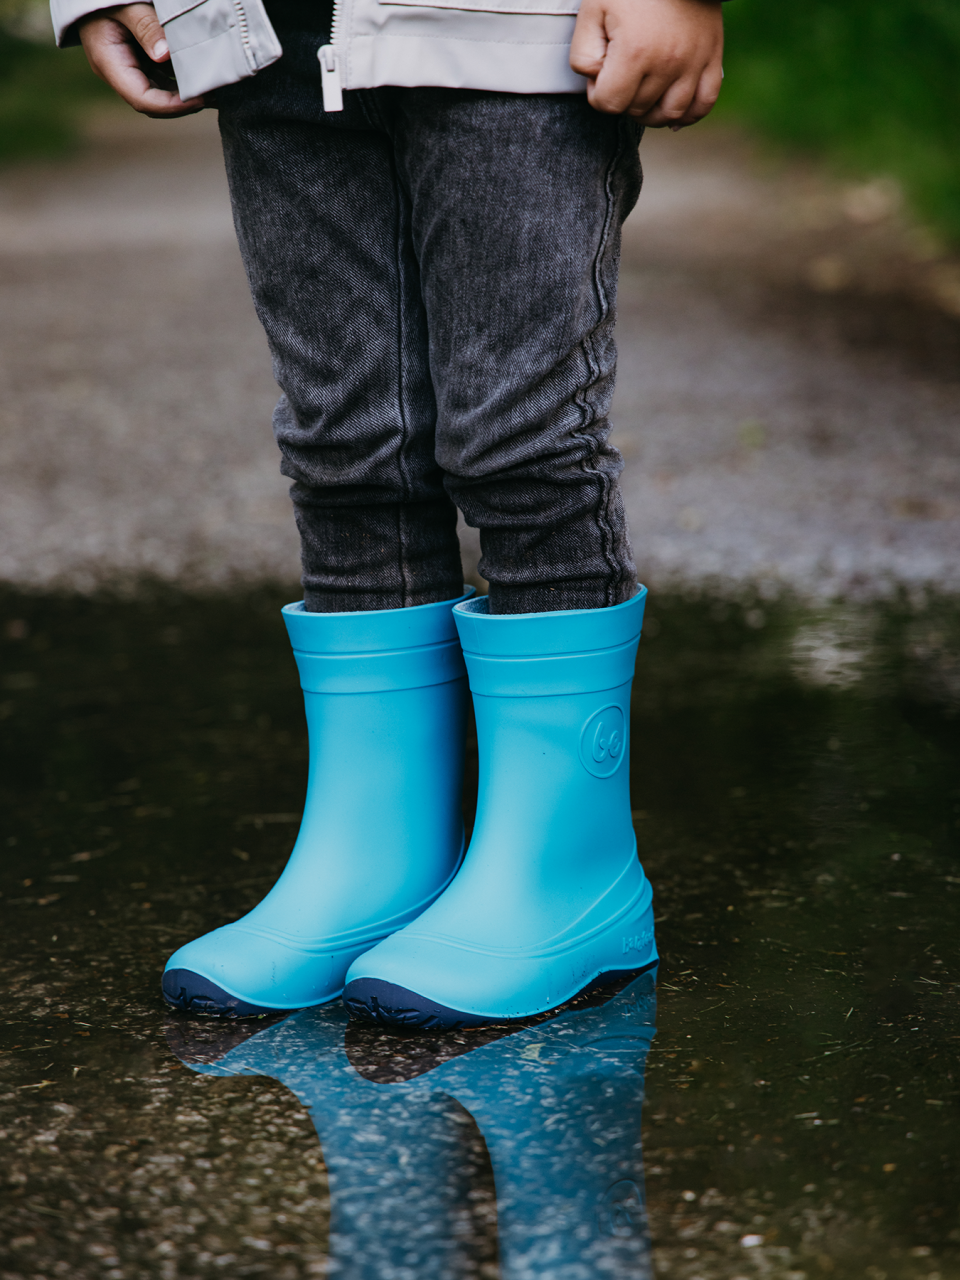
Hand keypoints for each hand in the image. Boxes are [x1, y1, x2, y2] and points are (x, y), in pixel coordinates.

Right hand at [78, 3, 204, 116]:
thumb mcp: (125, 5)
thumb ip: (145, 26)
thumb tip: (164, 54)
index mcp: (109, 64)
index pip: (143, 100)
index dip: (172, 106)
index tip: (199, 98)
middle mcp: (119, 74)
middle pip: (154, 103)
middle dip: (183, 104)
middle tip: (212, 95)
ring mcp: (129, 70)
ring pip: (161, 94)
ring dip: (185, 94)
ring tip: (211, 88)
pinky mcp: (139, 64)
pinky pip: (162, 80)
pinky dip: (181, 80)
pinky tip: (201, 77)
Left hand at [570, 0, 722, 126]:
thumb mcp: (593, 11)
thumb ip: (583, 54)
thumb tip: (596, 83)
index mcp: (635, 52)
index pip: (608, 104)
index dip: (598, 92)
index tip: (601, 72)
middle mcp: (667, 64)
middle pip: (637, 111)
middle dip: (623, 98)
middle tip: (621, 72)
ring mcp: (693, 63)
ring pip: (669, 115)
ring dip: (651, 112)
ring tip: (643, 93)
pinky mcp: (712, 58)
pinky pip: (703, 104)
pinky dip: (688, 115)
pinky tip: (673, 112)